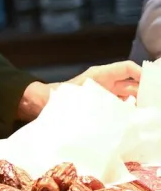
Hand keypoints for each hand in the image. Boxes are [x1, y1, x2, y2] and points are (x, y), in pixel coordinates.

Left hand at [17, 60, 141, 120]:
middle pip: (132, 84)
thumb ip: (103, 97)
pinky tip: (135, 122)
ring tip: (149, 114)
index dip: (142, 73)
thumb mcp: (82, 94)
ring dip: (139, 104)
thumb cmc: (59, 96)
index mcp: (101, 75)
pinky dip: (128, 113)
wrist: (41, 105)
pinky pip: (119, 108)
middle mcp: (105, 83)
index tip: (153, 86)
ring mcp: (104, 95)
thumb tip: (129, 102)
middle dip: (145, 92)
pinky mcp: (101, 107)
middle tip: (154, 104)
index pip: (127, 68)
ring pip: (128, 97)